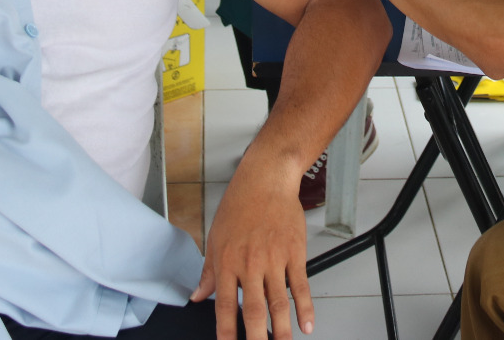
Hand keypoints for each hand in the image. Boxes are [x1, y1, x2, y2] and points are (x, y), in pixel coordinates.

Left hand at [193, 157, 312, 338]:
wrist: (265, 180)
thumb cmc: (239, 206)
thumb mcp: (215, 238)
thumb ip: (208, 272)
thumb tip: (197, 296)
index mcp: (227, 262)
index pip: (225, 306)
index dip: (226, 332)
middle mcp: (250, 264)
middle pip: (254, 311)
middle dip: (256, 338)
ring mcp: (274, 260)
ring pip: (279, 303)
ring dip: (282, 330)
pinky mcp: (295, 253)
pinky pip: (301, 286)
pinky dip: (305, 308)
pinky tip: (307, 324)